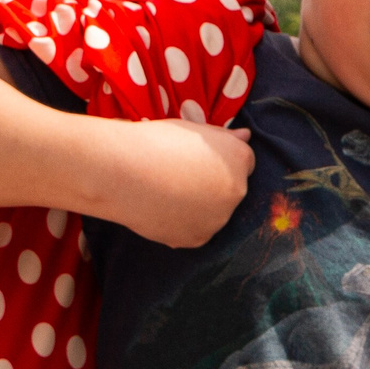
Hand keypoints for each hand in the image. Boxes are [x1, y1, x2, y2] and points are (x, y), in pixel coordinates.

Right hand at [104, 121, 254, 247]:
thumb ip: (223, 136)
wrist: (122, 171)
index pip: (243, 163)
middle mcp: (237, 190)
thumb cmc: (155, 141)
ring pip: (213, 213)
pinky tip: (161, 208)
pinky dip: (183, 223)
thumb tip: (246, 134)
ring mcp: (219, 219)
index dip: (218, 161)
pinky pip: (196, 230)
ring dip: (199, 206)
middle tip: (177, 176)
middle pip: (231, 190)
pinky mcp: (198, 238)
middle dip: (212, 185)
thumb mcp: (191, 129)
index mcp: (238, 158)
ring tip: (166, 192)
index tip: (194, 160)